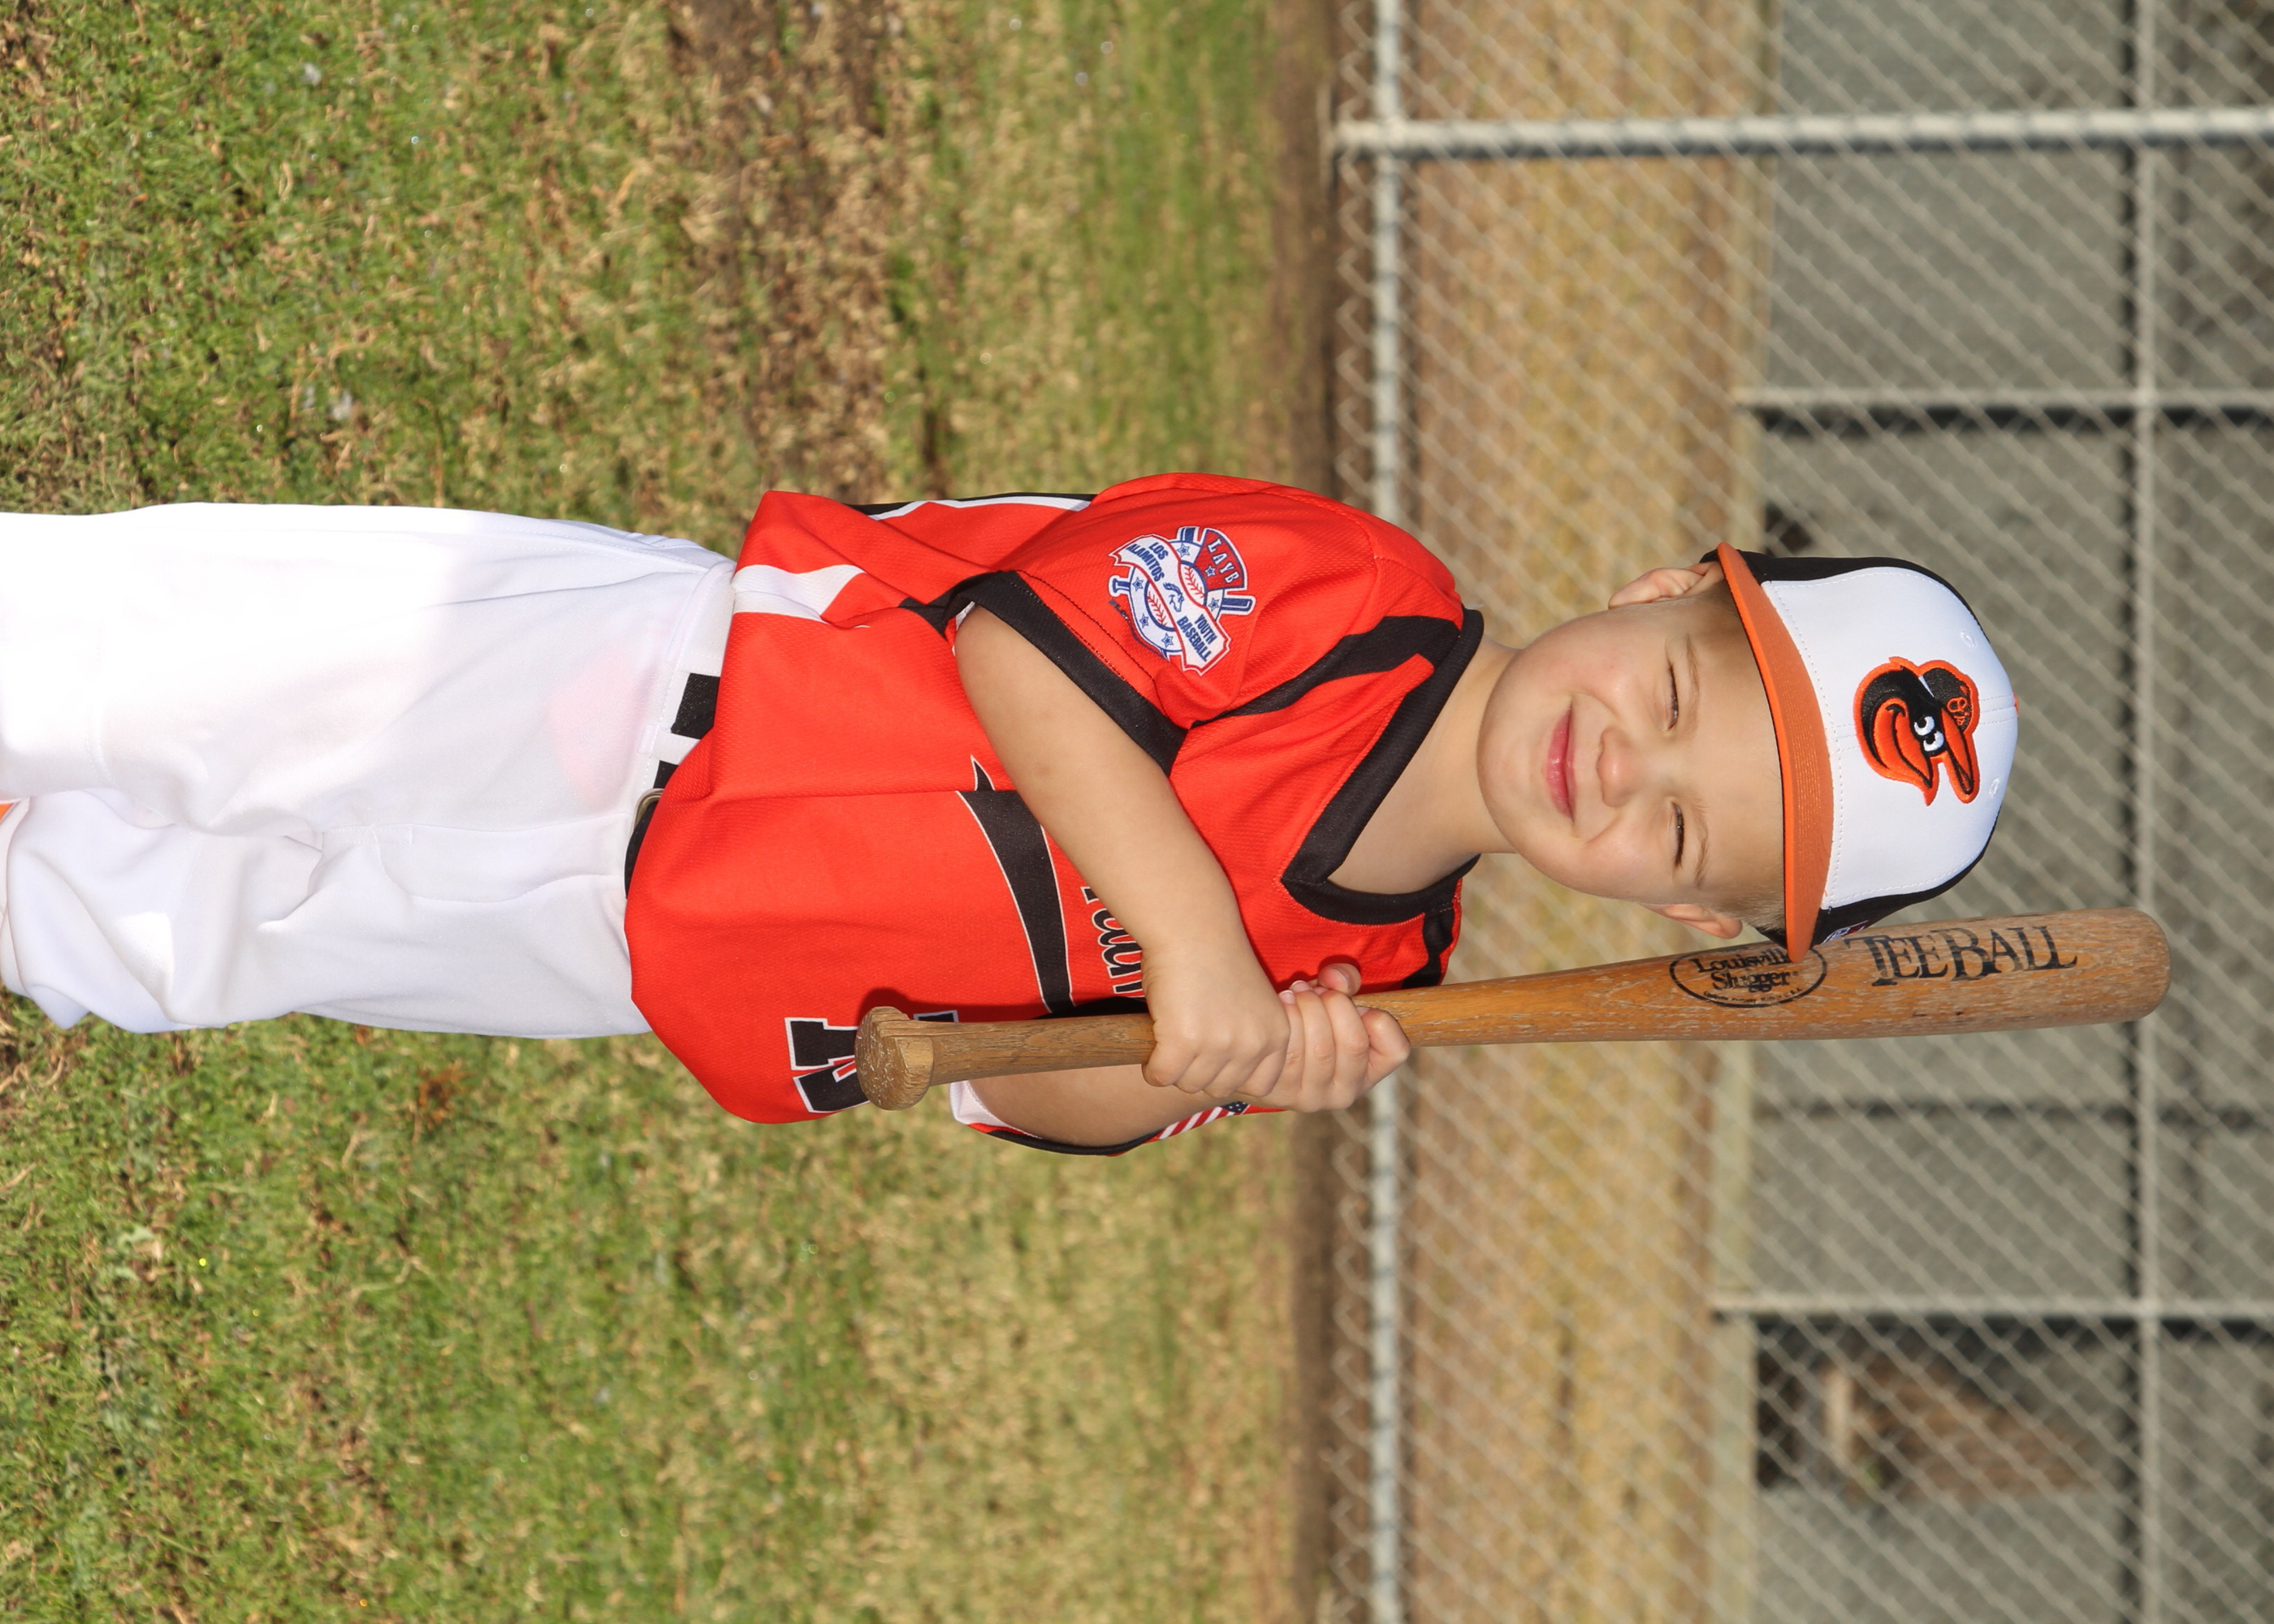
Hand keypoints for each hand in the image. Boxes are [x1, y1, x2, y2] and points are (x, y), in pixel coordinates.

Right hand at [1139, 938, 1292, 1099]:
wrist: (1192, 927)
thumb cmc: (1215, 959)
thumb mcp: (1249, 1004)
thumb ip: (1246, 1039)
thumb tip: (1220, 1081)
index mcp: (1277, 1034)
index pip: (1261, 1086)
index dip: (1233, 1077)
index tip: (1215, 1061)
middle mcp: (1254, 1044)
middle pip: (1218, 1089)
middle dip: (1197, 1074)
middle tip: (1183, 1050)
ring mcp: (1220, 1045)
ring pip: (1188, 1084)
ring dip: (1173, 1070)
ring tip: (1166, 1043)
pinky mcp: (1183, 1042)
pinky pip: (1162, 1076)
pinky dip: (1151, 1068)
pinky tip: (1150, 1049)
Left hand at [1250, 961, 1410, 1112]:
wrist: (1257, 1047)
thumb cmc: (1307, 1018)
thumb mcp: (1332, 998)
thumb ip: (1344, 980)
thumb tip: (1336, 979)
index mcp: (1369, 1072)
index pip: (1396, 1049)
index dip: (1378, 1017)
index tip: (1355, 1002)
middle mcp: (1344, 1093)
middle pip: (1354, 1043)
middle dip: (1335, 1003)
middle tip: (1317, 989)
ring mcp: (1311, 1098)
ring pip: (1321, 1047)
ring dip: (1308, 1008)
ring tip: (1296, 991)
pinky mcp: (1278, 1093)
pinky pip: (1290, 1053)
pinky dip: (1286, 1019)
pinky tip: (1280, 1005)